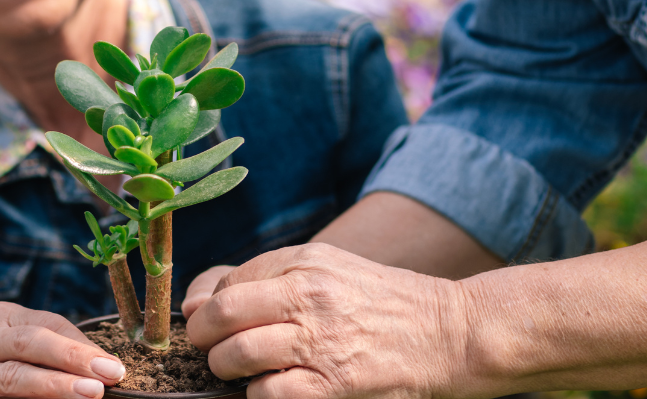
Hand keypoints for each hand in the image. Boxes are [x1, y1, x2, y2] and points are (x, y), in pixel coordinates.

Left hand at [185, 243, 467, 398]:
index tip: (210, 324)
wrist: (447, 331)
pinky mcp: (335, 384)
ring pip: (238, 355)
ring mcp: (320, 340)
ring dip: (226, 369)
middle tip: (210, 350)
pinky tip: (271, 391)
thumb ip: (269, 276)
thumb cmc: (380, 299)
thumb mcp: (329, 266)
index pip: (229, 282)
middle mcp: (307, 294)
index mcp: (303, 262)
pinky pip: (271, 394)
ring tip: (237, 372)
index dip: (210, 308)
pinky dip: (259, 397)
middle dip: (204, 337)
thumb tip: (200, 301)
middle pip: (223, 314)